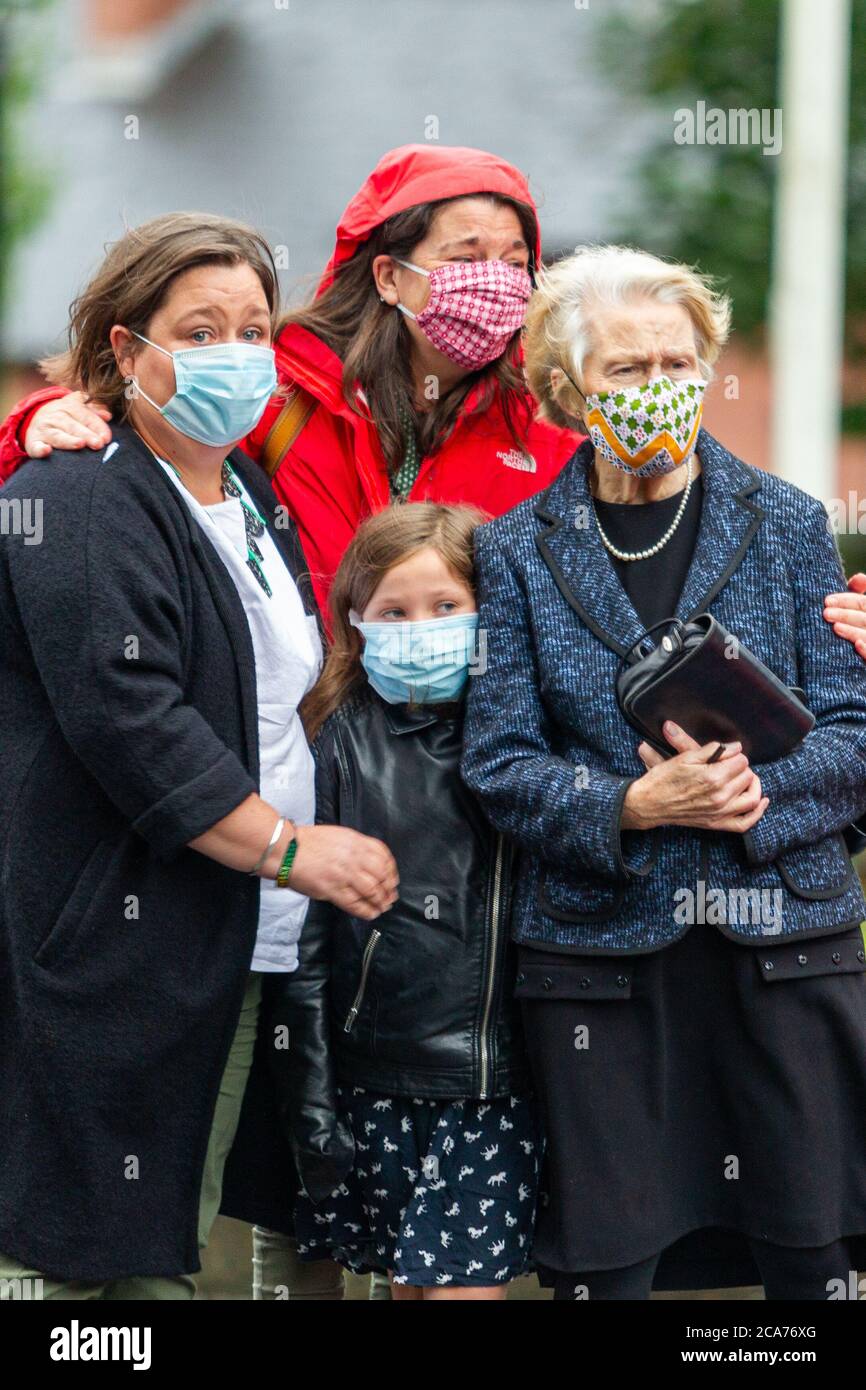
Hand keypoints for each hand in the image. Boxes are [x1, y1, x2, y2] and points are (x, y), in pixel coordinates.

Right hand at [24, 392, 112, 456]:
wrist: (35, 419)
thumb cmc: (66, 417)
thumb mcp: (78, 409)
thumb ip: (94, 412)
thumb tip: (108, 415)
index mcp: (68, 407)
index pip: (85, 416)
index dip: (97, 426)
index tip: (107, 438)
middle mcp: (55, 417)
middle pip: (72, 426)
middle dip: (86, 434)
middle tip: (98, 444)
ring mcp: (43, 430)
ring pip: (57, 436)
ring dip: (68, 440)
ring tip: (80, 444)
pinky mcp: (33, 442)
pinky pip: (35, 446)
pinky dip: (40, 449)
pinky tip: (46, 451)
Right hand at [288, 824, 398, 920]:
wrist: (286, 850)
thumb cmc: (308, 842)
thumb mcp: (339, 835)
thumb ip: (356, 846)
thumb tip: (370, 859)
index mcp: (355, 842)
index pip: (383, 855)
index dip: (391, 869)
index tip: (392, 877)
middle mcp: (353, 858)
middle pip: (382, 874)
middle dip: (389, 887)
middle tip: (391, 895)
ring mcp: (344, 875)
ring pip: (372, 891)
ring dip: (381, 901)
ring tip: (383, 906)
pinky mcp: (333, 891)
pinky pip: (355, 904)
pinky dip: (367, 911)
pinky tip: (371, 913)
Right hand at [623, 721, 767, 833]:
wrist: (648, 804)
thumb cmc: (663, 779)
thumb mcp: (685, 757)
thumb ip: (713, 750)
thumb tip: (736, 747)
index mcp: (712, 777)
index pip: (741, 761)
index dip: (734, 754)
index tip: (725, 754)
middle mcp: (720, 796)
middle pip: (747, 776)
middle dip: (741, 767)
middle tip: (730, 764)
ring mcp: (720, 812)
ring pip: (752, 798)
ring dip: (754, 785)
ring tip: (746, 777)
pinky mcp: (716, 824)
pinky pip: (744, 823)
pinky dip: (757, 813)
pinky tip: (762, 801)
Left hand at [823, 573, 865, 660]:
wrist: (860, 668)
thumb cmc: (854, 629)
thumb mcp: (855, 612)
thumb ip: (856, 595)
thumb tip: (859, 578)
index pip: (863, 603)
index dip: (847, 600)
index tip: (826, 601)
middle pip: (865, 617)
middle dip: (846, 614)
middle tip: (826, 613)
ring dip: (854, 631)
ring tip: (836, 628)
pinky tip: (858, 646)